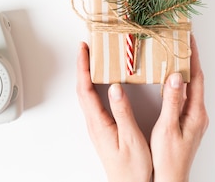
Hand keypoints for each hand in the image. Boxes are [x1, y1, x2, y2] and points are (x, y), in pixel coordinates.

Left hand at [76, 42, 152, 181]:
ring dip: (87, 74)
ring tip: (93, 58)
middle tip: (86, 47)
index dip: (83, 67)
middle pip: (82, 88)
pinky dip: (95, 85)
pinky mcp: (103, 128)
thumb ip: (122, 112)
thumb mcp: (131, 138)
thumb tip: (114, 87)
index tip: (83, 49)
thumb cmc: (132, 167)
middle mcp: (94, 122)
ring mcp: (97, 125)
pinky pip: (94, 100)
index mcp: (99, 122)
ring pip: (87, 94)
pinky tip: (102, 81)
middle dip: (83, 66)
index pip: (85, 89)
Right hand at [150, 34, 208, 181]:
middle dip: (189, 59)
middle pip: (196, 80)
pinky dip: (179, 83)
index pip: (197, 78)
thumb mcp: (167, 127)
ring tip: (175, 54)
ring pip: (190, 87)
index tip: (189, 38)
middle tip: (181, 40)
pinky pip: (185, 96)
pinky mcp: (186, 122)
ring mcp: (193, 118)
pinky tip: (170, 80)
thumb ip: (172, 101)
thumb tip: (177, 76)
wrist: (171, 178)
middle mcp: (198, 113)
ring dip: (184, 70)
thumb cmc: (168, 157)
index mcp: (196, 113)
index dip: (193, 56)